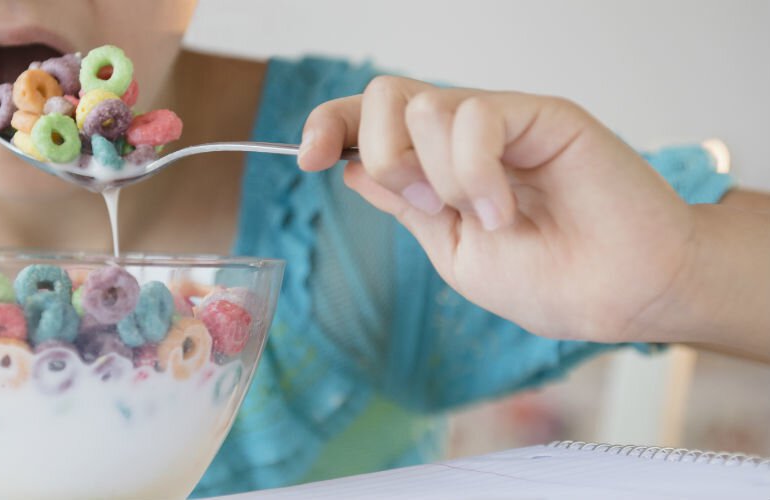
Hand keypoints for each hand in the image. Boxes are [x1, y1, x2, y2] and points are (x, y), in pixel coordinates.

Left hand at [298, 76, 699, 343]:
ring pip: (423, 105)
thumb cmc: (548, 280)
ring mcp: (502, 119)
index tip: (307, 158)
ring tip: (487, 216)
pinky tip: (506, 208)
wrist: (616, 297)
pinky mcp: (540, 113)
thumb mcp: (452, 250)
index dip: (329, 125)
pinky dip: (477, 173)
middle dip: (381, 153)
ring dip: (439, 175)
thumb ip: (404, 204)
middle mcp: (464, 133)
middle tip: (425, 204)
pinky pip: (474, 116)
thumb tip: (353, 167)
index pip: (369, 119)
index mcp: (437, 164)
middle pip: (383, 95)